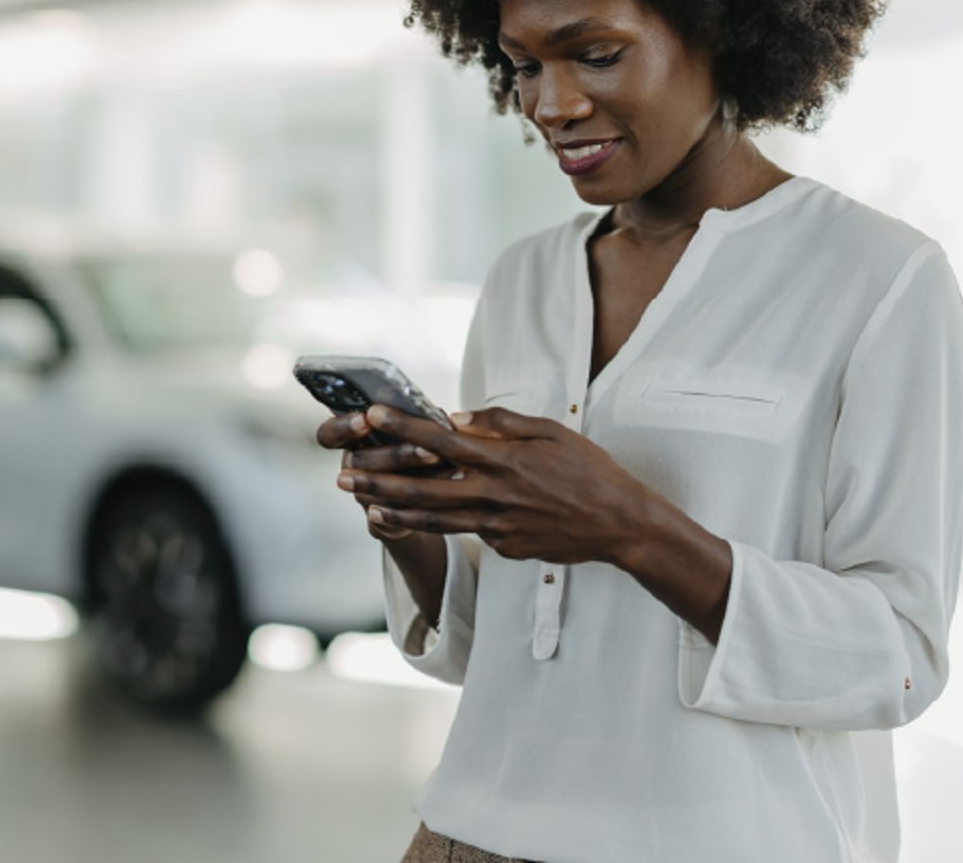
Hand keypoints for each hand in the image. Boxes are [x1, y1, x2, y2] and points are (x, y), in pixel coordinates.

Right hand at [314, 410, 446, 540]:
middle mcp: (353, 468)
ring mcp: (365, 495)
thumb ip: (415, 419)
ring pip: (380, 489)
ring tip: (441, 461)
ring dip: (413, 475)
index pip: (330, 434)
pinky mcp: (381, 521)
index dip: (343, 427)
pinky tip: (448, 483)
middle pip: (360, 461)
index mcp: (353, 441)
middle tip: (425, 447)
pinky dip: (426, 497)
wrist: (425, 495)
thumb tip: (433, 412)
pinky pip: (396, 514)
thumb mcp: (413, 428)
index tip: (365, 419)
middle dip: (396, 453)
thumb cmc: (415, 449)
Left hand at [334, 403, 654, 563]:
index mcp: (504, 460)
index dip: (402, 427)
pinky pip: (468, 532)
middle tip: (344, 477)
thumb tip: (459, 417)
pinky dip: (439, 526)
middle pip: (422, 489)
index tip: (372, 416)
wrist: (619, 524)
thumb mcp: (550, 431)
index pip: (441, 440)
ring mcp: (496, 526)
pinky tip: (416, 520)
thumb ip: (502, 423)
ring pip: (433, 520)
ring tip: (362, 505)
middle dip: (378, 482)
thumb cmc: (588, 470)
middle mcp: (493, 495)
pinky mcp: (503, 547)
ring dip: (393, 511)